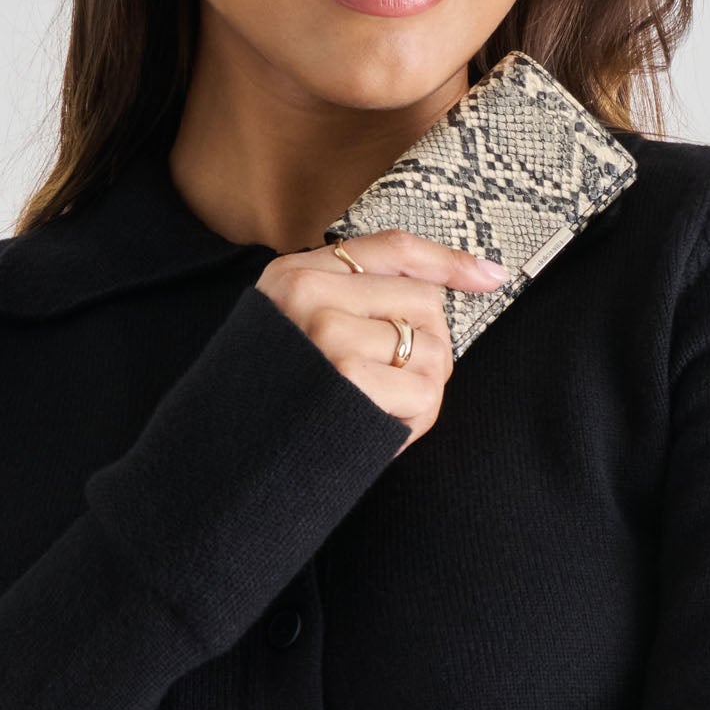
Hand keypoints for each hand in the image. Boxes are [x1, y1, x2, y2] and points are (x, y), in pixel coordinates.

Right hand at [257, 231, 507, 453]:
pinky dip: (414, 423)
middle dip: (428, 351)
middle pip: (425, 304)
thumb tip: (445, 292)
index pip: (392, 249)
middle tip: (393, 388)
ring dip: (421, 393)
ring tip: (379, 414)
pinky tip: (380, 433)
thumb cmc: (271, 401)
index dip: (447, 261)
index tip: (490, 278)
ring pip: (433, 350)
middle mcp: (310, 293)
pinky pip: (425, 393)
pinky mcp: (347, 379)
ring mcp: (328, 333)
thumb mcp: (292, 330)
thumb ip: (347, 301)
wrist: (220, 460)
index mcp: (295, 273)